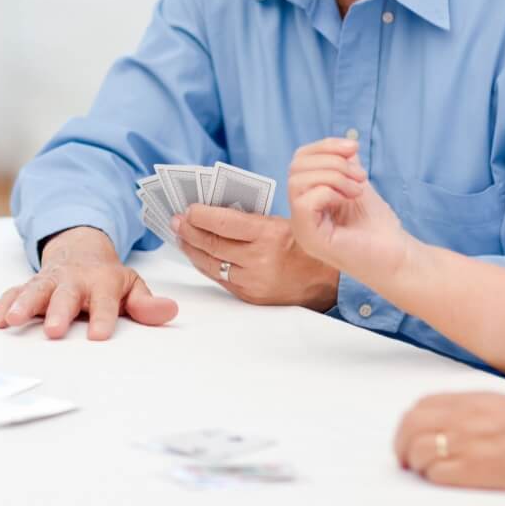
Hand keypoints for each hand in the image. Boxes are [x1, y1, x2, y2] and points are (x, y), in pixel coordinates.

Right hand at [0, 226, 177, 339]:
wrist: (79, 251)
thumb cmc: (106, 278)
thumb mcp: (131, 286)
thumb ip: (146, 304)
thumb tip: (170, 311)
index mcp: (102, 281)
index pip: (104, 301)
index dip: (102, 317)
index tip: (99, 336)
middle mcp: (74, 280)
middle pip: (66, 295)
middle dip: (59, 312)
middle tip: (54, 330)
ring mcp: (50, 282)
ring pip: (35, 290)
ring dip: (23, 304)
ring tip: (12, 321)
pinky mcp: (30, 285)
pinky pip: (14, 292)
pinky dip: (3, 304)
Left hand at [173, 205, 338, 308]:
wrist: (329, 281)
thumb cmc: (305, 245)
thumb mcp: (282, 222)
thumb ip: (249, 219)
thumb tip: (212, 212)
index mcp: (269, 235)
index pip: (223, 223)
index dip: (200, 215)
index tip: (188, 209)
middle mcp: (259, 260)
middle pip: (212, 244)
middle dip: (189, 231)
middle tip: (176, 221)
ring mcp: (253, 282)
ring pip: (211, 264)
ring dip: (191, 249)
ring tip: (181, 237)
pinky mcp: (250, 297)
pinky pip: (220, 279)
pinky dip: (205, 265)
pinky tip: (198, 255)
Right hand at [287, 135, 411, 286]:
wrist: (399, 257)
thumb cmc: (379, 228)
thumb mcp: (358, 185)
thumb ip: (346, 165)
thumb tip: (344, 143)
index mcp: (308, 201)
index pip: (299, 161)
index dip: (324, 147)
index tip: (354, 147)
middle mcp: (300, 216)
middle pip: (295, 168)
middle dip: (332, 161)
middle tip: (360, 176)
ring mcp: (302, 229)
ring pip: (297, 181)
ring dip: (333, 175)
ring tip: (358, 188)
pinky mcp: (310, 239)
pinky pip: (304, 202)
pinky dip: (329, 191)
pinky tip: (350, 199)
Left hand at [394, 392, 504, 493]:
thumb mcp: (500, 405)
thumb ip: (467, 410)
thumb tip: (436, 422)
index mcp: (472, 400)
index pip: (421, 406)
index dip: (407, 423)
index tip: (407, 435)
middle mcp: (468, 418)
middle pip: (412, 427)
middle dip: (401, 444)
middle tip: (404, 458)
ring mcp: (472, 444)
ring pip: (420, 451)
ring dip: (415, 462)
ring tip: (423, 470)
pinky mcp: (480, 471)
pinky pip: (438, 474)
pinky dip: (433, 477)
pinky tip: (441, 478)